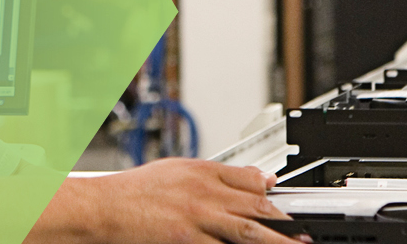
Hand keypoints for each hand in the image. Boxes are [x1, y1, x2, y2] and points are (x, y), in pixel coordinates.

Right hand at [38, 158, 307, 243]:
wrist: (100, 208)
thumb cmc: (132, 193)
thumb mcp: (176, 170)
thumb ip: (216, 173)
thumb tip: (255, 177)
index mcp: (201, 172)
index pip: (249, 180)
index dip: (275, 194)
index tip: (291, 206)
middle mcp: (203, 194)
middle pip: (255, 206)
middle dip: (284, 221)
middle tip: (306, 232)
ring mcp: (196, 220)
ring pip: (246, 231)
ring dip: (273, 240)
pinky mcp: (185, 240)